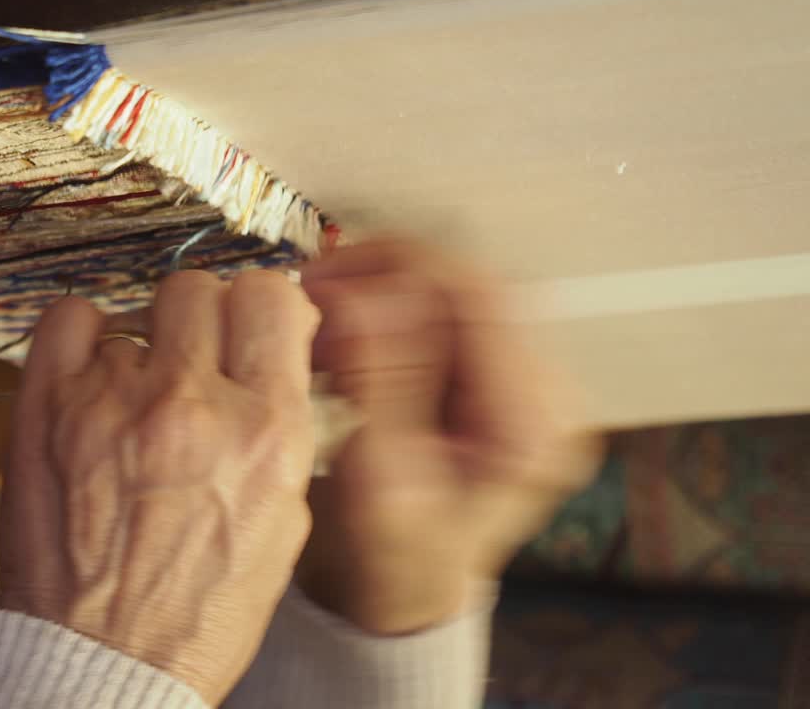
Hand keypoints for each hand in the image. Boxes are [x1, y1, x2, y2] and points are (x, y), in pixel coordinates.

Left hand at [0, 270, 320, 704]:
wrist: (104, 662)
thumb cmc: (196, 610)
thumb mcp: (283, 523)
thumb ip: (282, 428)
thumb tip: (275, 353)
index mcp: (265, 434)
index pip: (271, 299)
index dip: (263, 305)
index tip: (252, 322)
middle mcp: (192, 405)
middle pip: (202, 290)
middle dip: (206, 319)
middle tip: (195, 358)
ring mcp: (112, 402)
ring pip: (138, 310)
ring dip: (145, 346)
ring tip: (136, 399)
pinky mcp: (46, 409)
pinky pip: (70, 318)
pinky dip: (83, 334)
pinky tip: (92, 372)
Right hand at [297, 241, 598, 634]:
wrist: (405, 592)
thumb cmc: (395, 559)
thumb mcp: (376, 478)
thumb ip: (376, 381)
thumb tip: (360, 296)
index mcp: (531, 424)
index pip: (479, 298)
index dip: (397, 270)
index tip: (330, 275)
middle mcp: (545, 399)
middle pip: (469, 288)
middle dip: (383, 278)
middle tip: (317, 289)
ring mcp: (527, 388)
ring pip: (453, 295)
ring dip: (380, 296)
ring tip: (323, 323)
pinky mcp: (498, 383)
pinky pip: (444, 319)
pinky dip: (387, 317)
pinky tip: (345, 340)